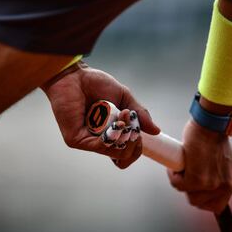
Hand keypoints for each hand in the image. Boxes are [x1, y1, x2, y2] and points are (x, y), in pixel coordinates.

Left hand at [41, 61, 159, 168]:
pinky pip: (101, 146)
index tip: (138, 131)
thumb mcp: (125, 99)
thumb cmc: (96, 84)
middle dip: (133, 139)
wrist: (75, 75)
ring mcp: (88, 142)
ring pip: (115, 152)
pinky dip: (113, 135)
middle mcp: (99, 140)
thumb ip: (139, 115)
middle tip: (131, 121)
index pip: (126, 153)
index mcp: (110, 133)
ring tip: (123, 115)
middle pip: (123, 156)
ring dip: (124, 134)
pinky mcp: (76, 140)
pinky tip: (117, 122)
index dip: (136, 147)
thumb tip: (156, 131)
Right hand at [168, 119, 231, 213]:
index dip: (203, 199)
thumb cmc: (213, 135)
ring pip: (189, 196)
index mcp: (231, 181)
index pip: (218, 205)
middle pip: (201, 203)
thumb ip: (216, 172)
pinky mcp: (196, 179)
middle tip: (186, 176)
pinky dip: (173, 176)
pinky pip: (179, 185)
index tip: (196, 190)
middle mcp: (224, 185)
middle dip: (190, 191)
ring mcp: (211, 184)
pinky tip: (176, 166)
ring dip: (182, 184)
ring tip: (182, 169)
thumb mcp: (221, 161)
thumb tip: (203, 177)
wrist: (209, 125)